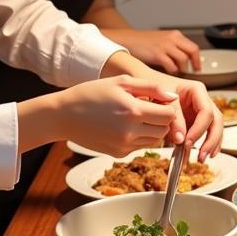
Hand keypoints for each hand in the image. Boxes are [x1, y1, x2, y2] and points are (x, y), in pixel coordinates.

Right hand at [58, 76, 181, 156]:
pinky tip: (123, 126)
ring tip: (134, 116)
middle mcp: (130, 132)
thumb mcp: (122, 82)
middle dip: (160, 119)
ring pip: (155, 140)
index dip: (166, 107)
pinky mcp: (118, 153)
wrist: (63, 115)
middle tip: (145, 108)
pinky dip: (138, 137)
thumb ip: (151, 88)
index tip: (156, 101)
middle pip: (164, 130)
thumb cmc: (91, 94)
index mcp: (133, 112)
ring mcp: (124, 145)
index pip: (169, 115)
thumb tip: (173, 97)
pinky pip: (140, 147)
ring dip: (151, 129)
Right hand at [111, 28, 201, 72]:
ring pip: (183, 59)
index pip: (193, 46)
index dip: (197, 58)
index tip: (198, 67)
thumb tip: (184, 62)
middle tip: (194, 72)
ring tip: (179, 74)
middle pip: (192, 51)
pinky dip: (172, 71)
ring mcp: (165, 46)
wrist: (127, 39)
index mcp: (175, 35)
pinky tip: (168, 74)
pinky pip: (171, 66)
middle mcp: (172, 39)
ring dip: (182, 69)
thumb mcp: (162, 41)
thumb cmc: (143, 43)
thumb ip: (173, 48)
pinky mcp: (157, 54)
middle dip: (195, 63)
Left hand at [150, 74, 223, 160]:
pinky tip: (206, 154)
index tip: (187, 142)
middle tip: (202, 155)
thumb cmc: (153, 89)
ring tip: (203, 158)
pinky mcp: (196, 121)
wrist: (145, 88)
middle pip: (216, 120)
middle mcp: (203, 100)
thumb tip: (181, 139)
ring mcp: (201, 111)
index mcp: (197, 90)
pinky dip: (207, 144)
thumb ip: (174, 119)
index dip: (199, 129)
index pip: (206, 112)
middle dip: (211, 140)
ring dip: (212, 144)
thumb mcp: (162, 100)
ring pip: (215, 128)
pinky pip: (207, 133)